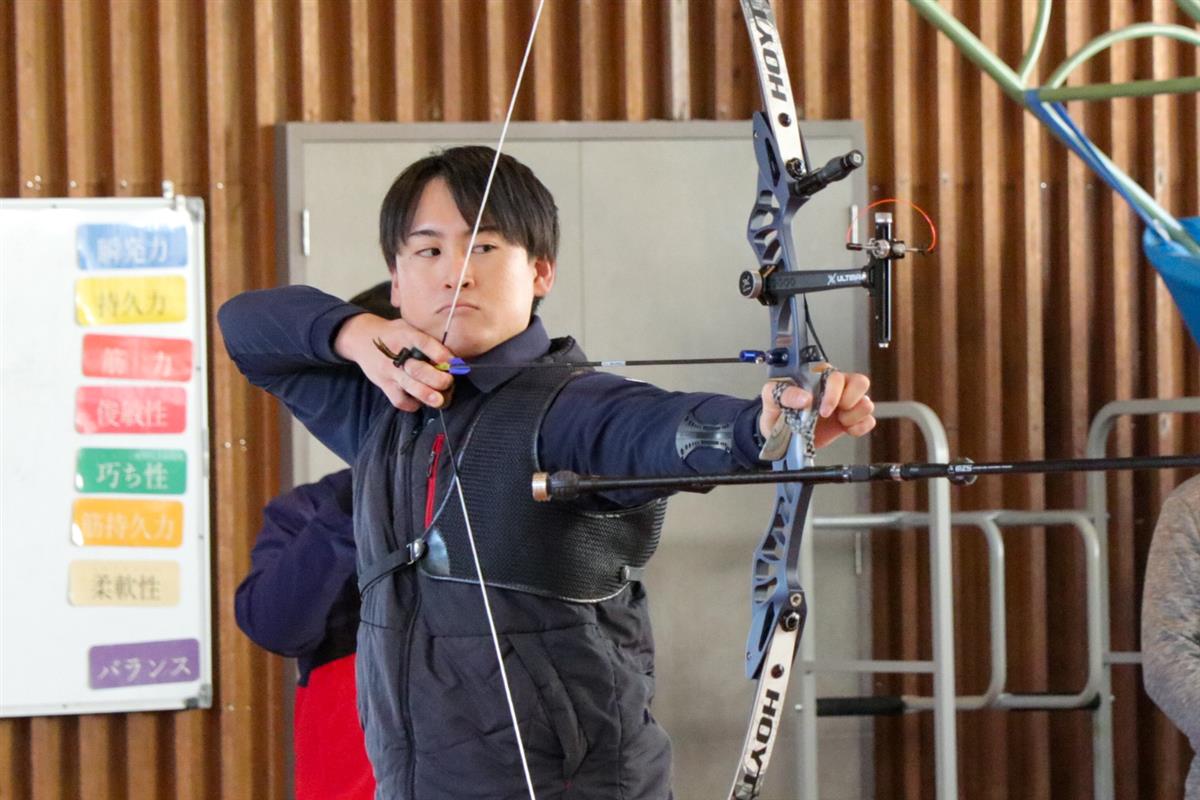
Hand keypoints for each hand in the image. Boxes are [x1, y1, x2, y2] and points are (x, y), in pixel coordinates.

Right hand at [334, 313, 455, 411]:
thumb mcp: (409, 326)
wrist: (361, 338)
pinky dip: (411, 404)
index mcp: (406, 335)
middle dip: (437, 378)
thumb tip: (452, 355)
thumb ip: (427, 338)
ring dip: (427, 395)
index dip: (440, 353)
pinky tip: (420, 401)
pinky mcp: (384, 384)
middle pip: (418, 369)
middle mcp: (397, 354)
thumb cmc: (393, 333)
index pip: (424, 343)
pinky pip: (398, 399)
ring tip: (439, 400)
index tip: (453, 362)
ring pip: (409, 386)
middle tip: (448, 382)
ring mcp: (389, 371)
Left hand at [759, 369, 875, 449]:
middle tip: (833, 414)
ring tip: (839, 422)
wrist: (780, 436)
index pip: (836, 375)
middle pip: (860, 383)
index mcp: (818, 376)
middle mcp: (835, 387)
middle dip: (849, 401)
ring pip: (867, 402)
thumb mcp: (772, 398)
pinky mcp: (850, 420)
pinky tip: (846, 430)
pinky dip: (860, 427)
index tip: (823, 410)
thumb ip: (785, 393)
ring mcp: (845, 403)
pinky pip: (868, 420)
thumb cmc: (777, 412)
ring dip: (854, 416)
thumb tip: (804, 397)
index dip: (834, 392)